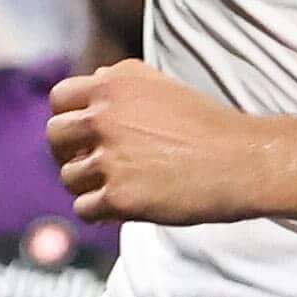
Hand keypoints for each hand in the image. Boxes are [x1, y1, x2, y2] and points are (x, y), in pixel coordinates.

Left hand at [47, 60, 264, 224]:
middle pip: (55, 136)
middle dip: (68, 153)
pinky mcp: (118, 196)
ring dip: (87, 185)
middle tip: (91, 165)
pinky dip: (99, 212)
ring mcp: (109, 157)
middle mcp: (105, 116)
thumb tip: (92, 85)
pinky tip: (121, 208)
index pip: (60, 98)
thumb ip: (121, 84)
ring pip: (67, 176)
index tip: (82, 134)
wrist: (241, 161)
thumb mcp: (162, 86)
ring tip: (116, 187)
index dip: (68, 118)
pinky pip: (84, 208)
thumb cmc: (209, 126)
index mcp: (114, 84)